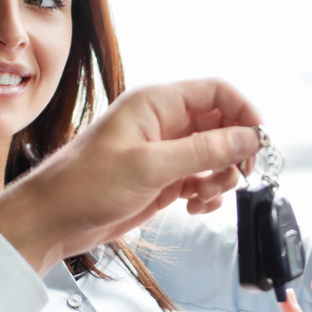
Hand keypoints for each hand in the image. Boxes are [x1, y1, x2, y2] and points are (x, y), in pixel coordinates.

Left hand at [0, 79, 262, 273]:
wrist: (52, 220)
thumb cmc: (83, 185)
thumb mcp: (150, 166)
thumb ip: (203, 151)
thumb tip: (248, 137)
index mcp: (156, 103)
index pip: (216, 92)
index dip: (244, 112)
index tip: (259, 141)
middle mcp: (162, 123)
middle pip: (221, 124)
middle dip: (235, 151)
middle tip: (238, 175)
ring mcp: (163, 152)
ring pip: (215, 155)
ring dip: (221, 177)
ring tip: (204, 195)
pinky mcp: (162, 179)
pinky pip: (201, 179)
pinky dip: (207, 193)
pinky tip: (194, 206)